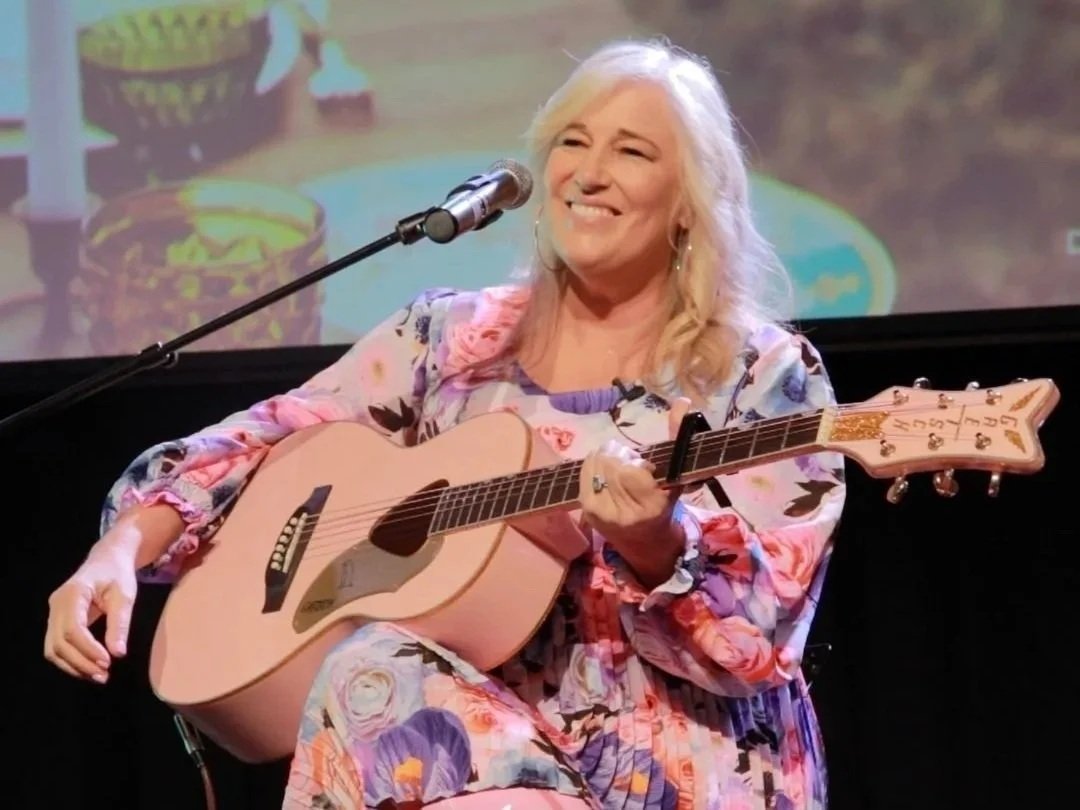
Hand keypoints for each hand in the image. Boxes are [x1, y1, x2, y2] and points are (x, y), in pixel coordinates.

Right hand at [44, 546, 137, 683]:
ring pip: (54, 648)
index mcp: (72, 594)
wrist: (108, 560)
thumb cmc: (118, 574)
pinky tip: (89, 668)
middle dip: (80, 662)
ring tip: (98, 676)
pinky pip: (57, 646)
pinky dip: (71, 660)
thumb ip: (120, 624)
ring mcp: (54, 613)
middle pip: (59, 643)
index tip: (108, 662)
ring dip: (74, 666)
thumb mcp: (125, 596)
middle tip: (104, 675)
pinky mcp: (57, 621)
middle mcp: (56, 605)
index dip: (88, 649)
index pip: (73, 629)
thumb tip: (118, 653)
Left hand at [579, 397, 691, 585]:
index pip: (632, 470)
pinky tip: (607, 472)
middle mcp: (624, 513)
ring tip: (620, 469)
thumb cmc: (664, 503)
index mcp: (652, 507)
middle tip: (632, 465)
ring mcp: (601, 513)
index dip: (638, 462)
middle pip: (611, 464)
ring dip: (609, 458)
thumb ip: (678, 436)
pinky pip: (585, 471)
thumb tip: (682, 400)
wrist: (645, 542)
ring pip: (596, 464)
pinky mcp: (586, 510)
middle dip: (622, 457)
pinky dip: (596, 464)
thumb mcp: (677, 472)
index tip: (647, 469)